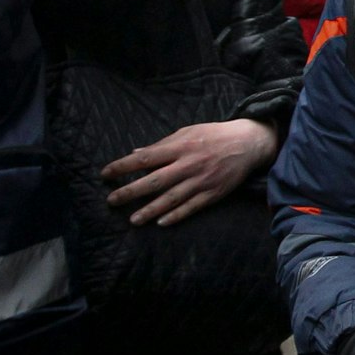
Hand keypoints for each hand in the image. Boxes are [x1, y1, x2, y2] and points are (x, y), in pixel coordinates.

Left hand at [103, 118, 278, 225]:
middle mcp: (189, 164)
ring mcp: (202, 180)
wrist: (249, 143)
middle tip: (111, 201)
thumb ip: (162, 144)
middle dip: (131, 192)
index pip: (145, 158)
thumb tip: (136, 153)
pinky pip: (192, 207)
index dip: (123, 166)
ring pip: (172, 198)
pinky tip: (161, 222)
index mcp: (180, 146)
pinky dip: (177, 215)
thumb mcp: (187, 132)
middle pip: (155, 181)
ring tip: (133, 220)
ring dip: (150, 209)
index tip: (105, 174)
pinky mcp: (214, 193)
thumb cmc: (214, 135)